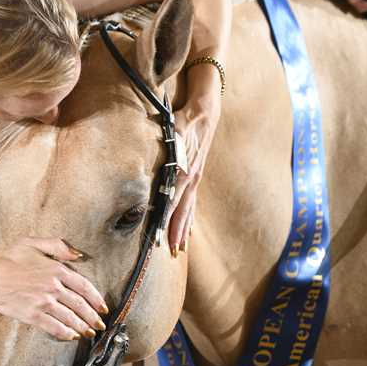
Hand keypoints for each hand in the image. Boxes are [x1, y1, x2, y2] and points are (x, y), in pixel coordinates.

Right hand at [0, 238, 107, 340]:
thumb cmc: (8, 259)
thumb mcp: (33, 243)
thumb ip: (58, 246)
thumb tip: (79, 254)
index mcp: (57, 269)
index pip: (84, 286)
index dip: (97, 299)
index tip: (103, 307)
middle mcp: (54, 287)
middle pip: (80, 305)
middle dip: (93, 317)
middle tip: (100, 325)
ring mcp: (44, 303)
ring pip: (70, 318)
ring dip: (83, 327)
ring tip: (89, 333)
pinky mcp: (33, 316)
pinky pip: (54, 327)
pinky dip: (65, 333)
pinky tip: (72, 336)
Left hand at [168, 109, 218, 254]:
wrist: (204, 113)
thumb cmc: (184, 120)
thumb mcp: (174, 129)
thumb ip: (170, 143)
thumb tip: (165, 155)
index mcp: (185, 171)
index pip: (174, 200)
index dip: (168, 219)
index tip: (162, 235)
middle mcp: (192, 179)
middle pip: (183, 211)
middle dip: (177, 232)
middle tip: (172, 251)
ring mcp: (195, 179)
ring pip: (189, 210)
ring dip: (183, 229)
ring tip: (180, 248)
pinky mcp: (195, 177)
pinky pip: (192, 203)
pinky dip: (188, 218)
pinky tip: (187, 230)